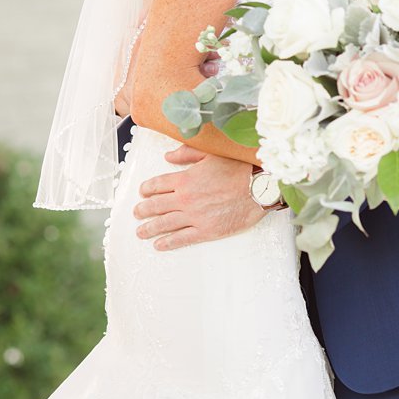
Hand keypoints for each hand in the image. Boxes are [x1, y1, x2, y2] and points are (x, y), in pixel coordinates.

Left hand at [133, 145, 261, 250]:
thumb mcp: (213, 154)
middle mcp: (185, 199)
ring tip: (141, 232)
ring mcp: (195, 216)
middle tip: (137, 213)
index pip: (157, 185)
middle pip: (155, 206)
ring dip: (149, 228)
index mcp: (185, 179)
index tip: (143, 192)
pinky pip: (181, 238)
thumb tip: (168, 156)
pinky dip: (167, 242)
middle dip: (143, 210)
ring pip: (164, 224)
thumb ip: (188, 154)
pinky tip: (159, 244)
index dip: (146, 189)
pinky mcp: (207, 230)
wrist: (261, 187)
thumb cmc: (240, 169)